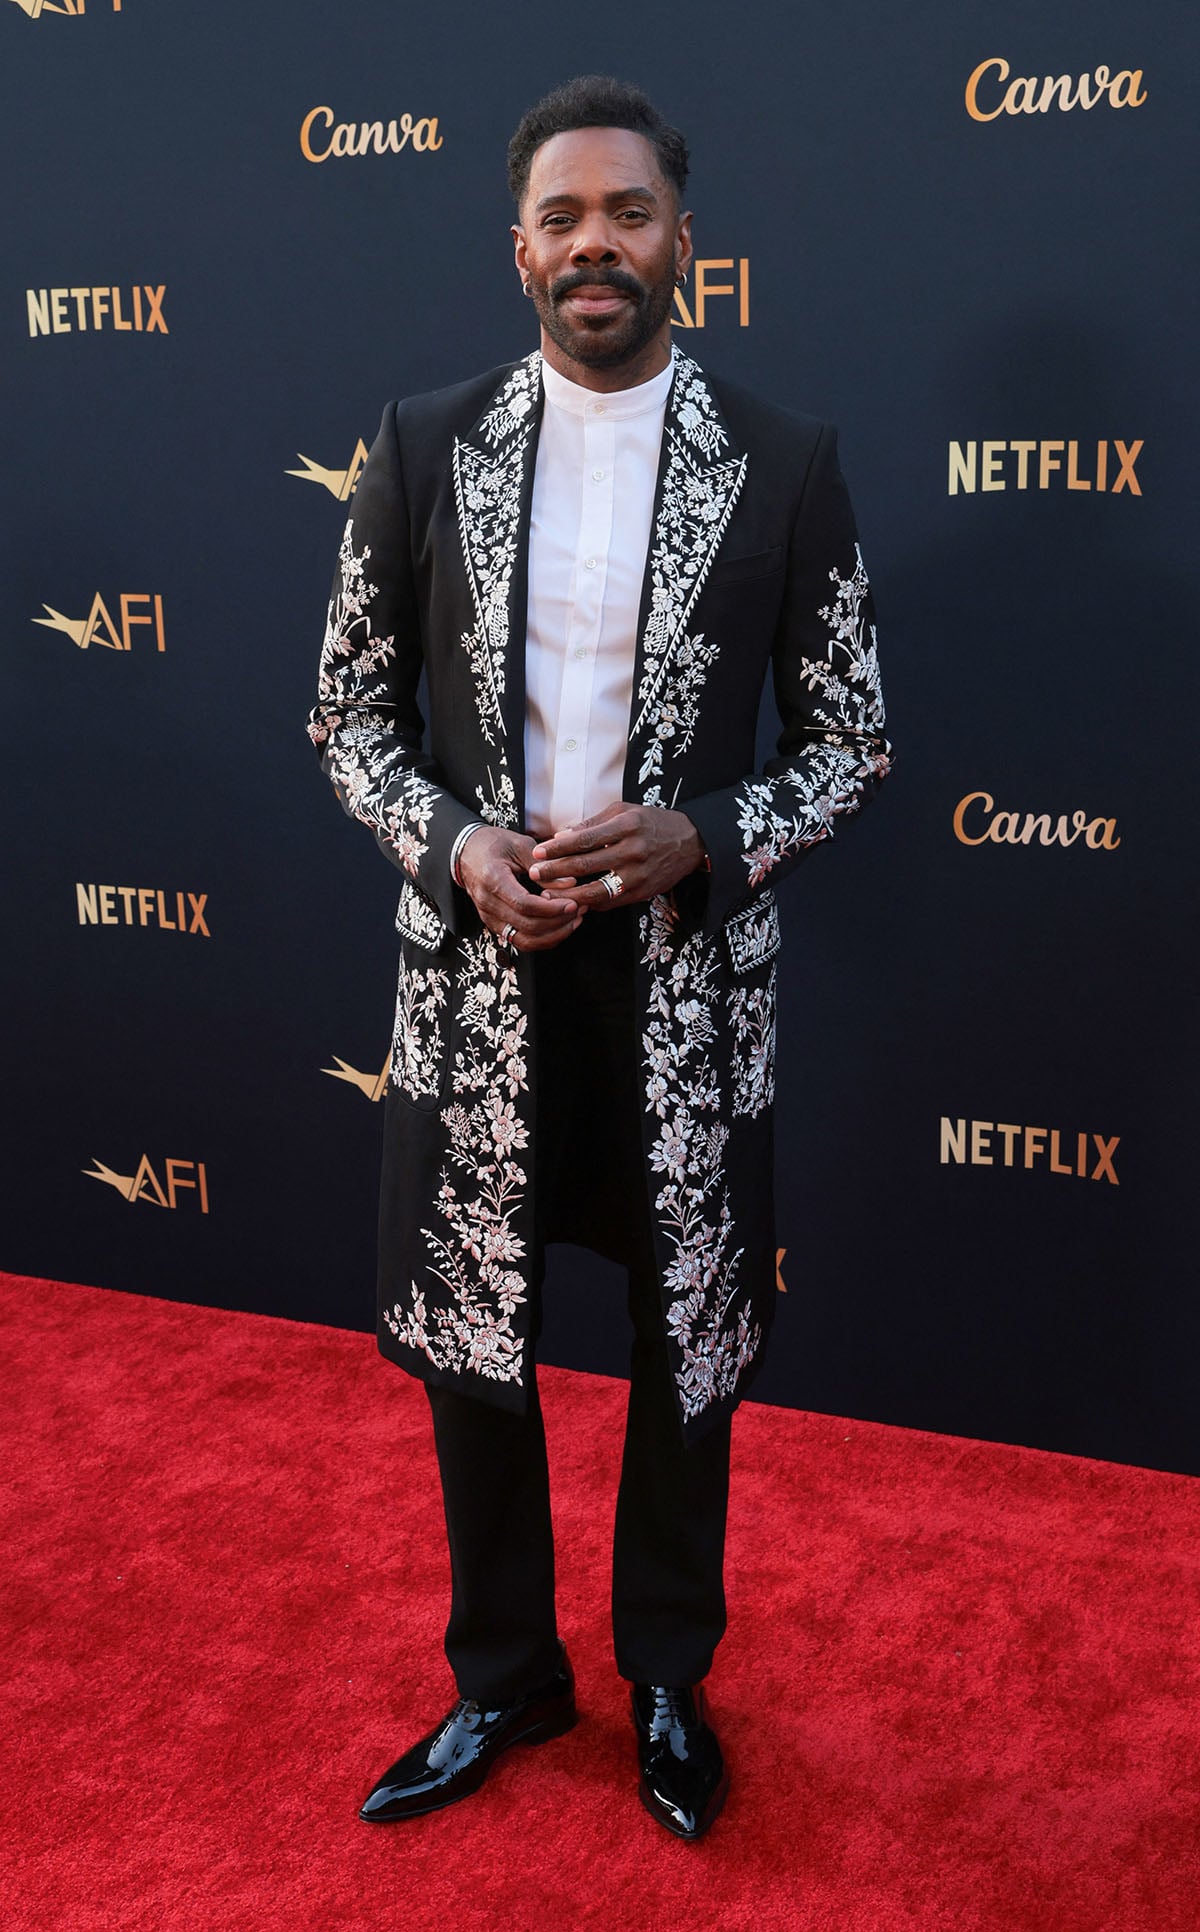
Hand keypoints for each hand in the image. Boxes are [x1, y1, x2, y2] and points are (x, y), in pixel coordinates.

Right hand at [459, 826, 582, 951]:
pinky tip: (560, 925)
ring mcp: (490, 918)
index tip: (572, 903)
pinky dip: (544, 938)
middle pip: (527, 927)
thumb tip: (569, 883)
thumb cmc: (492, 844)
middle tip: (579, 908)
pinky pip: (521, 941)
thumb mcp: (519, 845)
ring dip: (554, 935)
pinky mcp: (496, 925)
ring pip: (525, 941)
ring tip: (574, 919)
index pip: (524, 905)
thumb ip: (544, 865)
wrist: (467, 852)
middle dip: (559, 922)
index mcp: (492, 880)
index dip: (552, 908)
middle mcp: (488, 904)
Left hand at [528, 803, 705, 909]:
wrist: (690, 843)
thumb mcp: (624, 811)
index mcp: (627, 826)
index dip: (558, 848)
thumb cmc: (651, 823)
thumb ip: (592, 824)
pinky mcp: (642, 893)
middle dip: (556, 871)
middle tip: (535, 874)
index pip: (585, 839)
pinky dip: (588, 903)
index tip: (538, 852)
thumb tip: (561, 836)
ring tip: (547, 895)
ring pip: (596, 890)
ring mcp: (639, 875)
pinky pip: (609, 902)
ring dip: (568, 895)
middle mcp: (633, 851)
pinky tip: (571, 901)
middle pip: (586, 865)